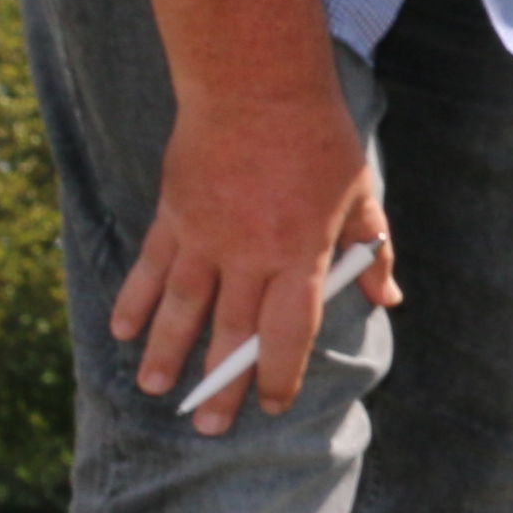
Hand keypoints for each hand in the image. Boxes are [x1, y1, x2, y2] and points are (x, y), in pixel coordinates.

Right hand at [111, 82, 391, 432]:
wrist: (254, 85)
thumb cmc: (317, 139)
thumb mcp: (360, 195)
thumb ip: (370, 251)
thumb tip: (388, 297)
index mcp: (299, 254)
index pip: (289, 332)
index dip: (279, 374)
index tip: (271, 403)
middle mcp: (248, 254)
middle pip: (233, 333)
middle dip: (221, 384)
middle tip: (209, 427)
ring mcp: (204, 236)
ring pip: (182, 308)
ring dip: (168, 353)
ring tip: (156, 390)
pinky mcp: (173, 215)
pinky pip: (150, 267)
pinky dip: (135, 301)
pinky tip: (124, 331)